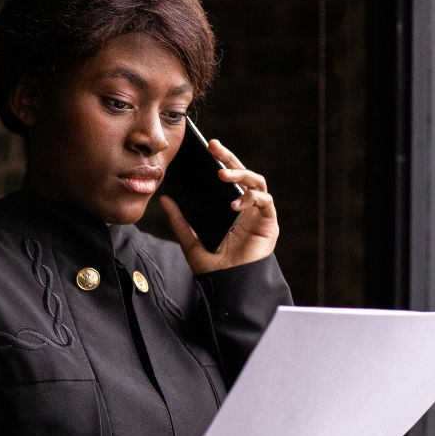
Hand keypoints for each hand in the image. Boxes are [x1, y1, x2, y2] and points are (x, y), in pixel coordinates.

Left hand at [159, 139, 278, 274]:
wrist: (228, 287)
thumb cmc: (213, 267)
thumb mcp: (191, 241)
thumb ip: (180, 221)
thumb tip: (165, 199)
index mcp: (228, 207)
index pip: (226, 178)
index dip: (219, 161)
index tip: (206, 147)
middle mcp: (246, 207)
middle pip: (241, 174)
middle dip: (229, 158)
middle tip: (214, 147)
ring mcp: (258, 213)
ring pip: (256, 182)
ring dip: (241, 174)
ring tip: (224, 175)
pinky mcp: (269, 223)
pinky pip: (266, 201)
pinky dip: (253, 198)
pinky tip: (236, 203)